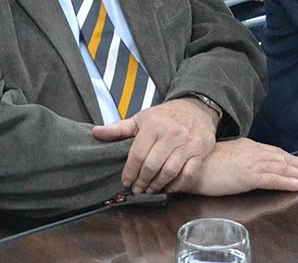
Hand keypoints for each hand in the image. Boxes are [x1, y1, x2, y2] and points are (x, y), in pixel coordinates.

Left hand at [92, 97, 218, 193]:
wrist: (197, 108)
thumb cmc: (166, 116)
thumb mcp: (142, 118)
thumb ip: (119, 129)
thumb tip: (96, 133)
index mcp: (154, 125)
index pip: (137, 155)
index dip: (129, 172)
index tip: (126, 182)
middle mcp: (172, 133)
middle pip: (152, 165)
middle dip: (142, 181)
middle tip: (137, 189)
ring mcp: (188, 143)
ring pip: (169, 172)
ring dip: (157, 185)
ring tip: (149, 189)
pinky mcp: (200, 151)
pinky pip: (187, 174)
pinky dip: (176, 185)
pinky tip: (168, 187)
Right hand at [167, 138, 297, 195]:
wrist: (188, 164)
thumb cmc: (200, 163)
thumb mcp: (224, 157)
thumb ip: (238, 159)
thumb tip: (245, 166)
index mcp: (247, 146)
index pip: (274, 152)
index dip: (291, 159)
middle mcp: (253, 152)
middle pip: (283, 158)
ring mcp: (251, 163)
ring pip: (283, 167)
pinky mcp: (248, 175)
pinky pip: (274, 179)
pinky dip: (289, 181)